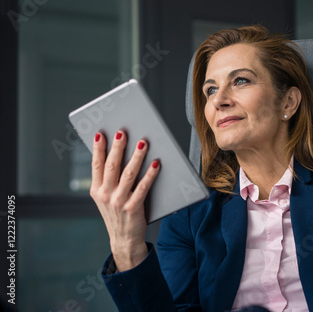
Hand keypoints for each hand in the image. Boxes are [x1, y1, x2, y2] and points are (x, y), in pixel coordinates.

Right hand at [90, 131, 160, 271]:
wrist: (124, 240)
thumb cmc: (118, 213)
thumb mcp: (106, 197)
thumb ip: (108, 179)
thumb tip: (117, 153)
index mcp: (96, 190)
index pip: (96, 165)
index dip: (98, 149)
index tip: (101, 133)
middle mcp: (105, 195)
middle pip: (112, 166)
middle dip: (117, 148)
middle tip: (123, 133)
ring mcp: (118, 202)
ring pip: (128, 174)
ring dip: (136, 157)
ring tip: (143, 143)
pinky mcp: (133, 208)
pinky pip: (143, 187)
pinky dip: (150, 175)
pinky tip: (155, 164)